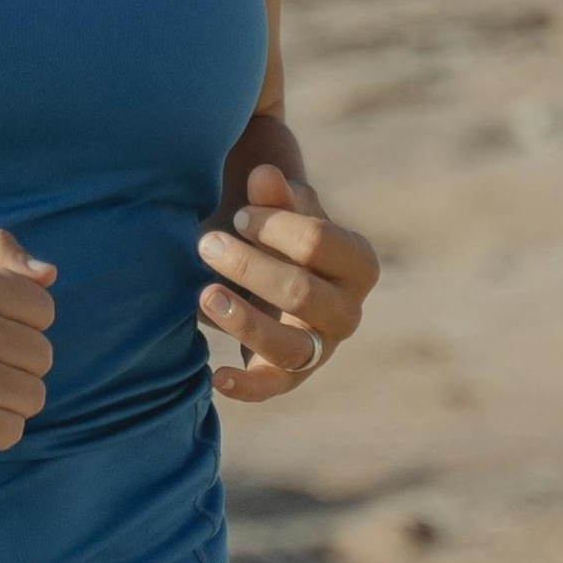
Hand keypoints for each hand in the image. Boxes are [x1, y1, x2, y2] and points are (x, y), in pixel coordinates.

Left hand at [196, 161, 379, 403]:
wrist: (278, 274)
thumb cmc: (282, 235)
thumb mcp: (282, 212)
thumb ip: (274, 195)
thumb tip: (264, 174)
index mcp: (357, 263)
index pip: (319, 242)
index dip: (275, 226)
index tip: (240, 214)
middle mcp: (348, 311)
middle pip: (302, 292)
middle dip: (250, 266)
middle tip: (206, 244)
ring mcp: (321, 348)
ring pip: (290, 346)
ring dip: (245, 322)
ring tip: (204, 295)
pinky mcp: (290, 375)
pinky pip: (272, 388)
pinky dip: (246, 388)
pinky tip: (215, 376)